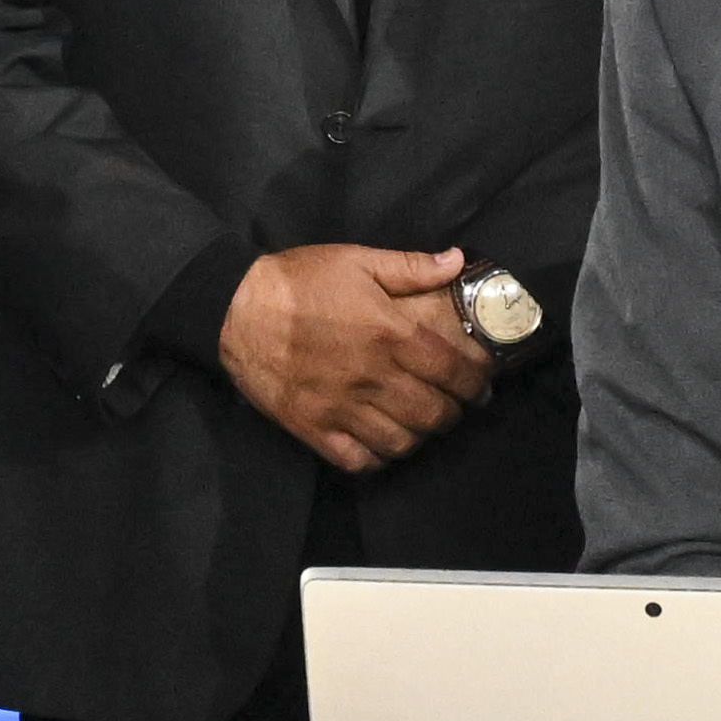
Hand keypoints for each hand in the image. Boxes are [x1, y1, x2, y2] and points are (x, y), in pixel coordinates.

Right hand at [220, 243, 488, 472]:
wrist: (237, 308)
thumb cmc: (300, 281)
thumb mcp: (358, 260)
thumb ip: (411, 267)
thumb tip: (457, 262)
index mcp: (390, 333)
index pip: (453, 368)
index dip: (477, 379)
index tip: (483, 380)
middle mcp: (373, 376)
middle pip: (435, 413)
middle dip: (456, 411)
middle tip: (458, 403)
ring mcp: (343, 408)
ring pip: (402, 442)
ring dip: (422, 435)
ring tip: (423, 422)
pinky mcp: (314, 429)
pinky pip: (358, 460)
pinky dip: (378, 458)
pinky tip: (382, 442)